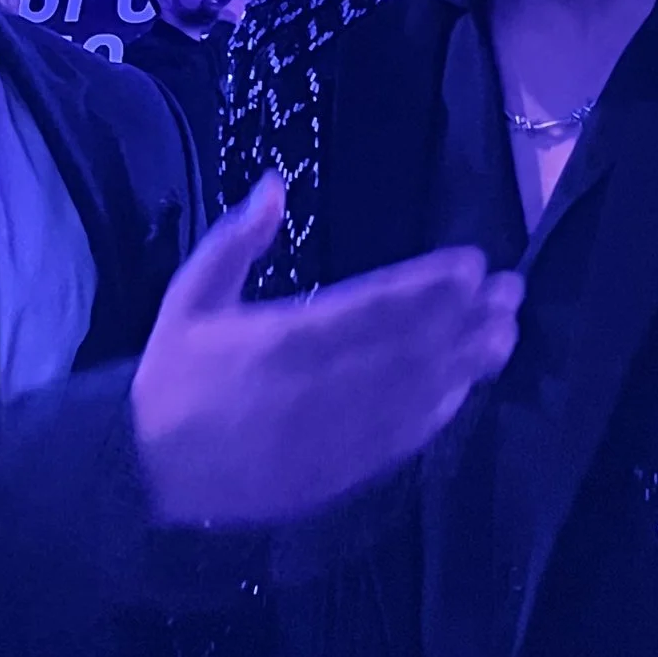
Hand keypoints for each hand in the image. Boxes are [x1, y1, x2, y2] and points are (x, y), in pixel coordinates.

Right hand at [132, 177, 520, 527]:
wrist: (147, 473)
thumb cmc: (174, 376)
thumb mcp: (190, 297)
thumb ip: (235, 242)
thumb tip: (276, 184)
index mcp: (282, 340)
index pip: (372, 307)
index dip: (428, 286)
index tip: (472, 263)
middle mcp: (317, 388)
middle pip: (408, 349)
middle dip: (465, 319)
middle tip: (511, 292)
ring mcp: (331, 435)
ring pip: (414, 394)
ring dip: (465, 363)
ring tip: (504, 334)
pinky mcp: (335, 472)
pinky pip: (397, 440)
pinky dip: (436, 412)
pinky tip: (464, 387)